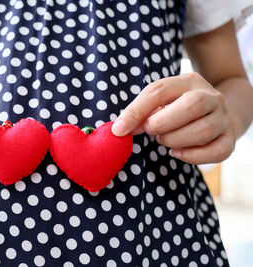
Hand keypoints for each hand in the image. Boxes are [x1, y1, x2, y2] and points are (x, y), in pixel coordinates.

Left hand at [111, 72, 239, 163]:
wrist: (217, 114)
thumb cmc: (179, 108)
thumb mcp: (161, 101)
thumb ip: (141, 112)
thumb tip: (121, 129)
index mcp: (188, 81)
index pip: (160, 91)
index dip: (136, 111)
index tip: (120, 129)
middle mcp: (211, 96)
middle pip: (193, 105)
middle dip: (164, 123)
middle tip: (151, 131)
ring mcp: (223, 118)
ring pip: (203, 130)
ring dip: (175, 140)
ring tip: (164, 140)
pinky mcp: (230, 139)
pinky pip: (216, 152)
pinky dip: (192, 157)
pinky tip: (177, 153)